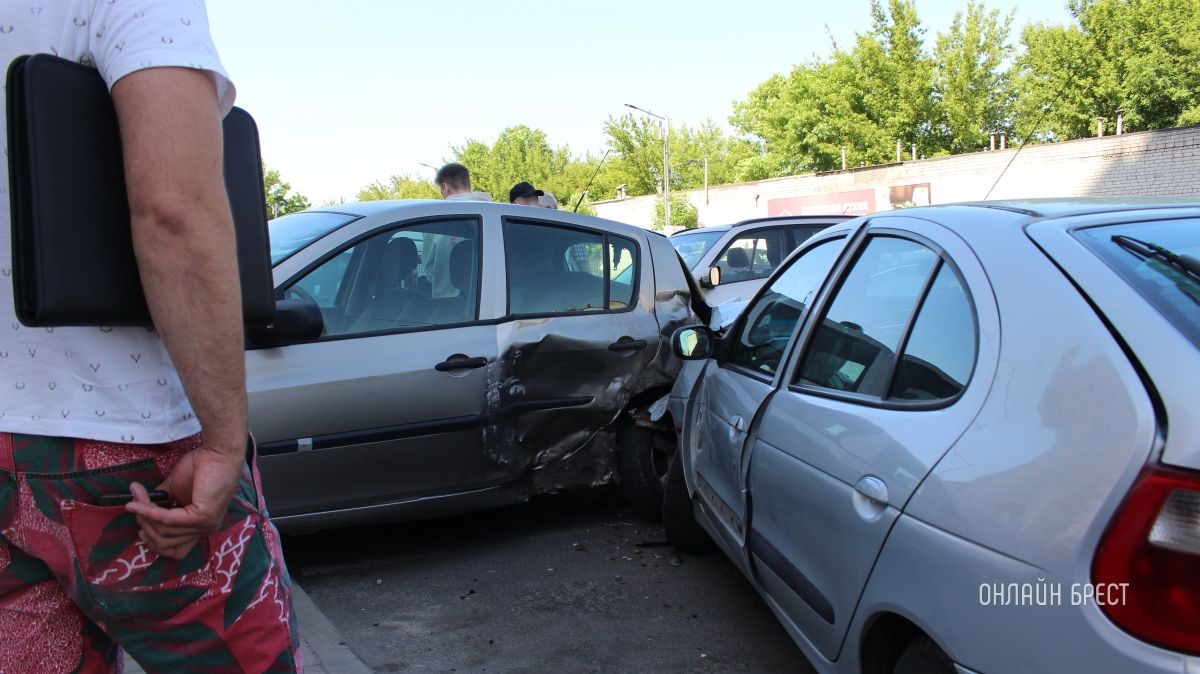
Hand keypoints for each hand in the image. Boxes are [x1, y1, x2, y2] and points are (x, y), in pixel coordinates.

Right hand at [125, 444, 244, 558]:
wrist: (217, 452)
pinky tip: (138, 503)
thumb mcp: (174, 489)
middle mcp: (206, 529)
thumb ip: (161, 503)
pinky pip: (169, 520)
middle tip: (135, 506)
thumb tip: (139, 509)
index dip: (155, 544)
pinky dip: (150, 512)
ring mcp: (206, 524)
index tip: (141, 531)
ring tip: (135, 499)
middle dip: (145, 526)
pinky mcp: (203, 516)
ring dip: (145, 515)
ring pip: (164, 532)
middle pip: (166, 543)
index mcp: (201, 526)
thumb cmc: (200, 467)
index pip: (177, 551)